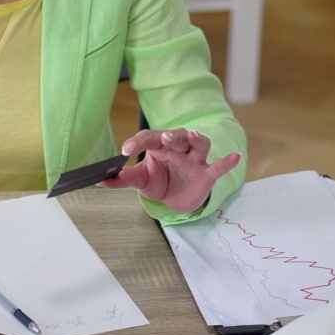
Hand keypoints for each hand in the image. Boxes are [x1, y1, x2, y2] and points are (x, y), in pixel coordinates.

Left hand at [99, 129, 241, 212]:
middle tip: (164, 138)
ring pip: (199, 144)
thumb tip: (100, 180)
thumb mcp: (141, 181)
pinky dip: (227, 162)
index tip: (125, 150)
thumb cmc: (160, 181)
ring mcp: (194, 160)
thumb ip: (123, 180)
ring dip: (196, 140)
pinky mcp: (206, 175)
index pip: (149, 138)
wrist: (178, 199)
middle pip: (177, 136)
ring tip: (192, 137)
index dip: (138, 142)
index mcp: (159, 147)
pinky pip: (218, 167)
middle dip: (172, 135)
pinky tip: (234, 157)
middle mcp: (178, 149)